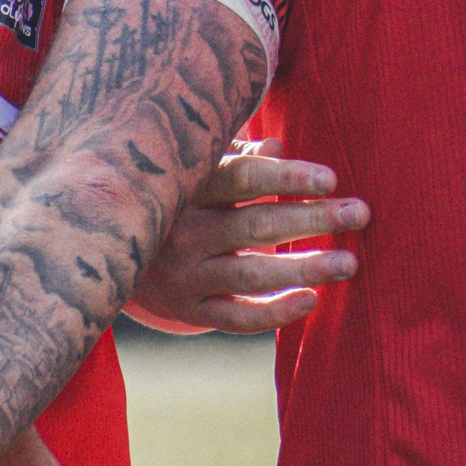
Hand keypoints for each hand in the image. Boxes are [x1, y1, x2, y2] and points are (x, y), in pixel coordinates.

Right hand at [123, 140, 364, 332]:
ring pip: (250, 275)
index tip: (331, 179)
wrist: (105, 248)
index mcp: (187, 187)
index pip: (241, 178)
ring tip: (349, 263)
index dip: (286, 177)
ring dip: (304, 268)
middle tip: (360, 214)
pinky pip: (235, 318)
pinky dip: (273, 313)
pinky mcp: (188, 310)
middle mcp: (182, 232)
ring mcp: (183, 275)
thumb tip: (277, 146)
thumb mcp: (195, 170)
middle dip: (312, 220)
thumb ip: (236, 158)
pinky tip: (311, 301)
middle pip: (255, 226)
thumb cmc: (174, 194)